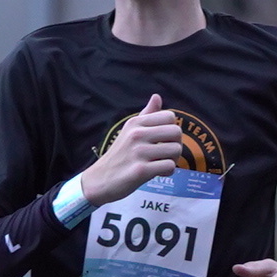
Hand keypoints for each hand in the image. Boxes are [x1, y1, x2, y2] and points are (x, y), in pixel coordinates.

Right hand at [76, 95, 191, 208]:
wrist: (100, 180)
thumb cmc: (120, 155)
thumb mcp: (129, 130)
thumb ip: (146, 115)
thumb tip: (157, 96)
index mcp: (135, 123)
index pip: (170, 116)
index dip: (171, 129)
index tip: (163, 140)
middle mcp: (136, 134)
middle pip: (176, 132)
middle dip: (176, 144)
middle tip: (165, 153)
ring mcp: (138, 152)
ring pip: (176, 149)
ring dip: (173, 159)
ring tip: (161, 163)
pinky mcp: (141, 170)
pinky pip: (170, 166)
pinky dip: (167, 171)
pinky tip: (158, 173)